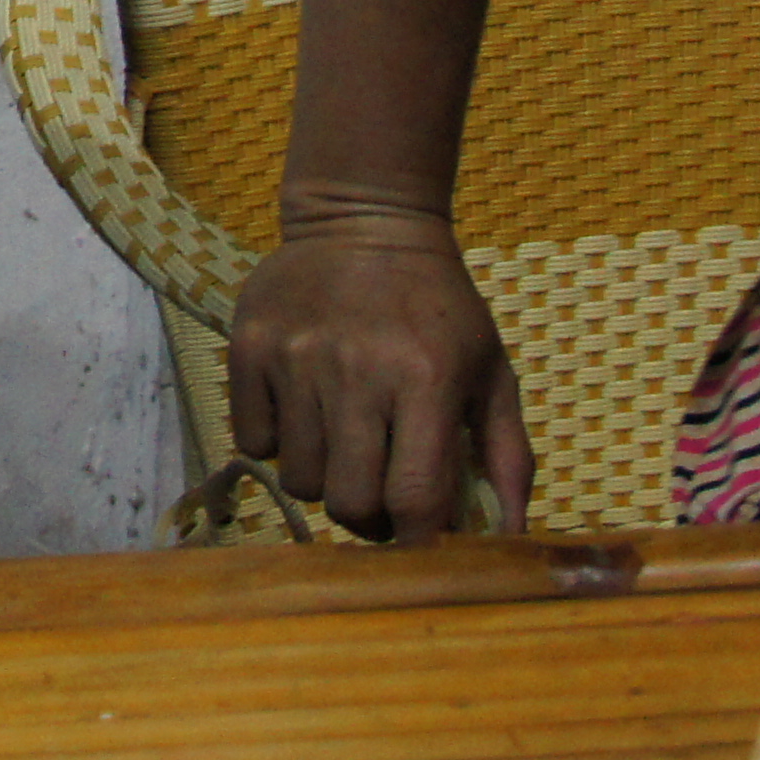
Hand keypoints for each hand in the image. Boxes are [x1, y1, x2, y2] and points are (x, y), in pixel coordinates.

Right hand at [223, 210, 532, 543]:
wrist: (364, 220)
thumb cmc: (439, 308)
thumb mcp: (491, 372)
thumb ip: (508, 458)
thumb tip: (509, 539)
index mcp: (426, 380)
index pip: (414, 499)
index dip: (417, 538)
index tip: (419, 535)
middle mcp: (357, 371)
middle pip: (349, 501)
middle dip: (368, 516)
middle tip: (378, 493)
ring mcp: (296, 358)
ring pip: (298, 479)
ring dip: (323, 479)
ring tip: (342, 444)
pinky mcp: (250, 347)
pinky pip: (255, 441)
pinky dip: (279, 443)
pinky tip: (304, 412)